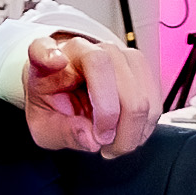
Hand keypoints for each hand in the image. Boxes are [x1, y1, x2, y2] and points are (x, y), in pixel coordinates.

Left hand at [19, 31, 153, 155]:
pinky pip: (152, 95)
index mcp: (47, 61)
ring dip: (134, 126)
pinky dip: (145, 123)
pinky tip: (129, 134)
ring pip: (137, 85)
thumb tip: (92, 139)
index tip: (53, 62)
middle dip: (113, 117)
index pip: (43, 49)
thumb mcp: (46, 128)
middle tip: (104, 145)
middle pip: (107, 69)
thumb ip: (64, 133)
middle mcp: (83, 49)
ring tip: (117, 145)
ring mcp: (113, 53)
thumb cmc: (53, 105)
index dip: (47, 54)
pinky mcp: (136, 65)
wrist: (67, 93)